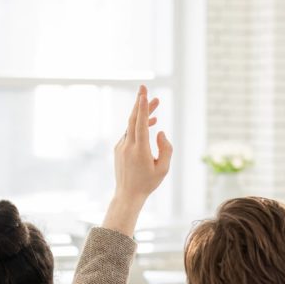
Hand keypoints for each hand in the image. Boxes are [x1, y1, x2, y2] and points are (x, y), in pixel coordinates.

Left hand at [103, 85, 172, 236]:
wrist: (128, 194)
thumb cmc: (148, 183)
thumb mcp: (164, 169)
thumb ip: (166, 149)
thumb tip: (160, 132)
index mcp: (140, 150)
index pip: (140, 124)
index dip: (142, 108)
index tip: (143, 93)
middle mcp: (128, 146)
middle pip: (133, 119)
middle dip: (140, 103)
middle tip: (145, 88)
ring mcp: (121, 147)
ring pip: (131, 126)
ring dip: (142, 115)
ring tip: (156, 107)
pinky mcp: (119, 149)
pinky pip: (129, 133)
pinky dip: (138, 126)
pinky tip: (149, 124)